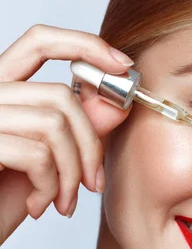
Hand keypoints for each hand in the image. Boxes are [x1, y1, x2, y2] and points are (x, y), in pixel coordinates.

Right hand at [0, 23, 133, 245]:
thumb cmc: (4, 198)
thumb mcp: (49, 161)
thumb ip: (77, 128)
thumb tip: (118, 99)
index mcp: (3, 89)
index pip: (39, 41)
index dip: (84, 44)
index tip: (123, 65)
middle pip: (60, 96)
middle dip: (91, 145)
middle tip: (94, 182)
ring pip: (54, 125)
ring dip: (72, 173)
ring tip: (63, 201)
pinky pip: (37, 155)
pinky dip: (50, 188)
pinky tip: (39, 207)